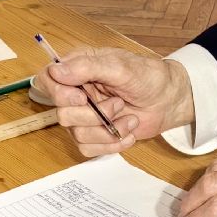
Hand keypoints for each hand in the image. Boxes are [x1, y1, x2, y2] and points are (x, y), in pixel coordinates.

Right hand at [32, 46, 192, 156]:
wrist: (169, 100)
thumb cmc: (148, 77)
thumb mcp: (121, 67)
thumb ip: (88, 67)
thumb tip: (57, 70)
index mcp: (78, 68)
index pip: (47, 80)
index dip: (59, 94)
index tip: (83, 98)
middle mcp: (76, 92)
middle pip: (63, 114)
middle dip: (95, 115)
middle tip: (119, 104)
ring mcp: (84, 115)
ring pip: (77, 135)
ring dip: (108, 130)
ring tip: (129, 118)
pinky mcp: (95, 135)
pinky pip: (89, 149)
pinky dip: (111, 144)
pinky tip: (127, 132)